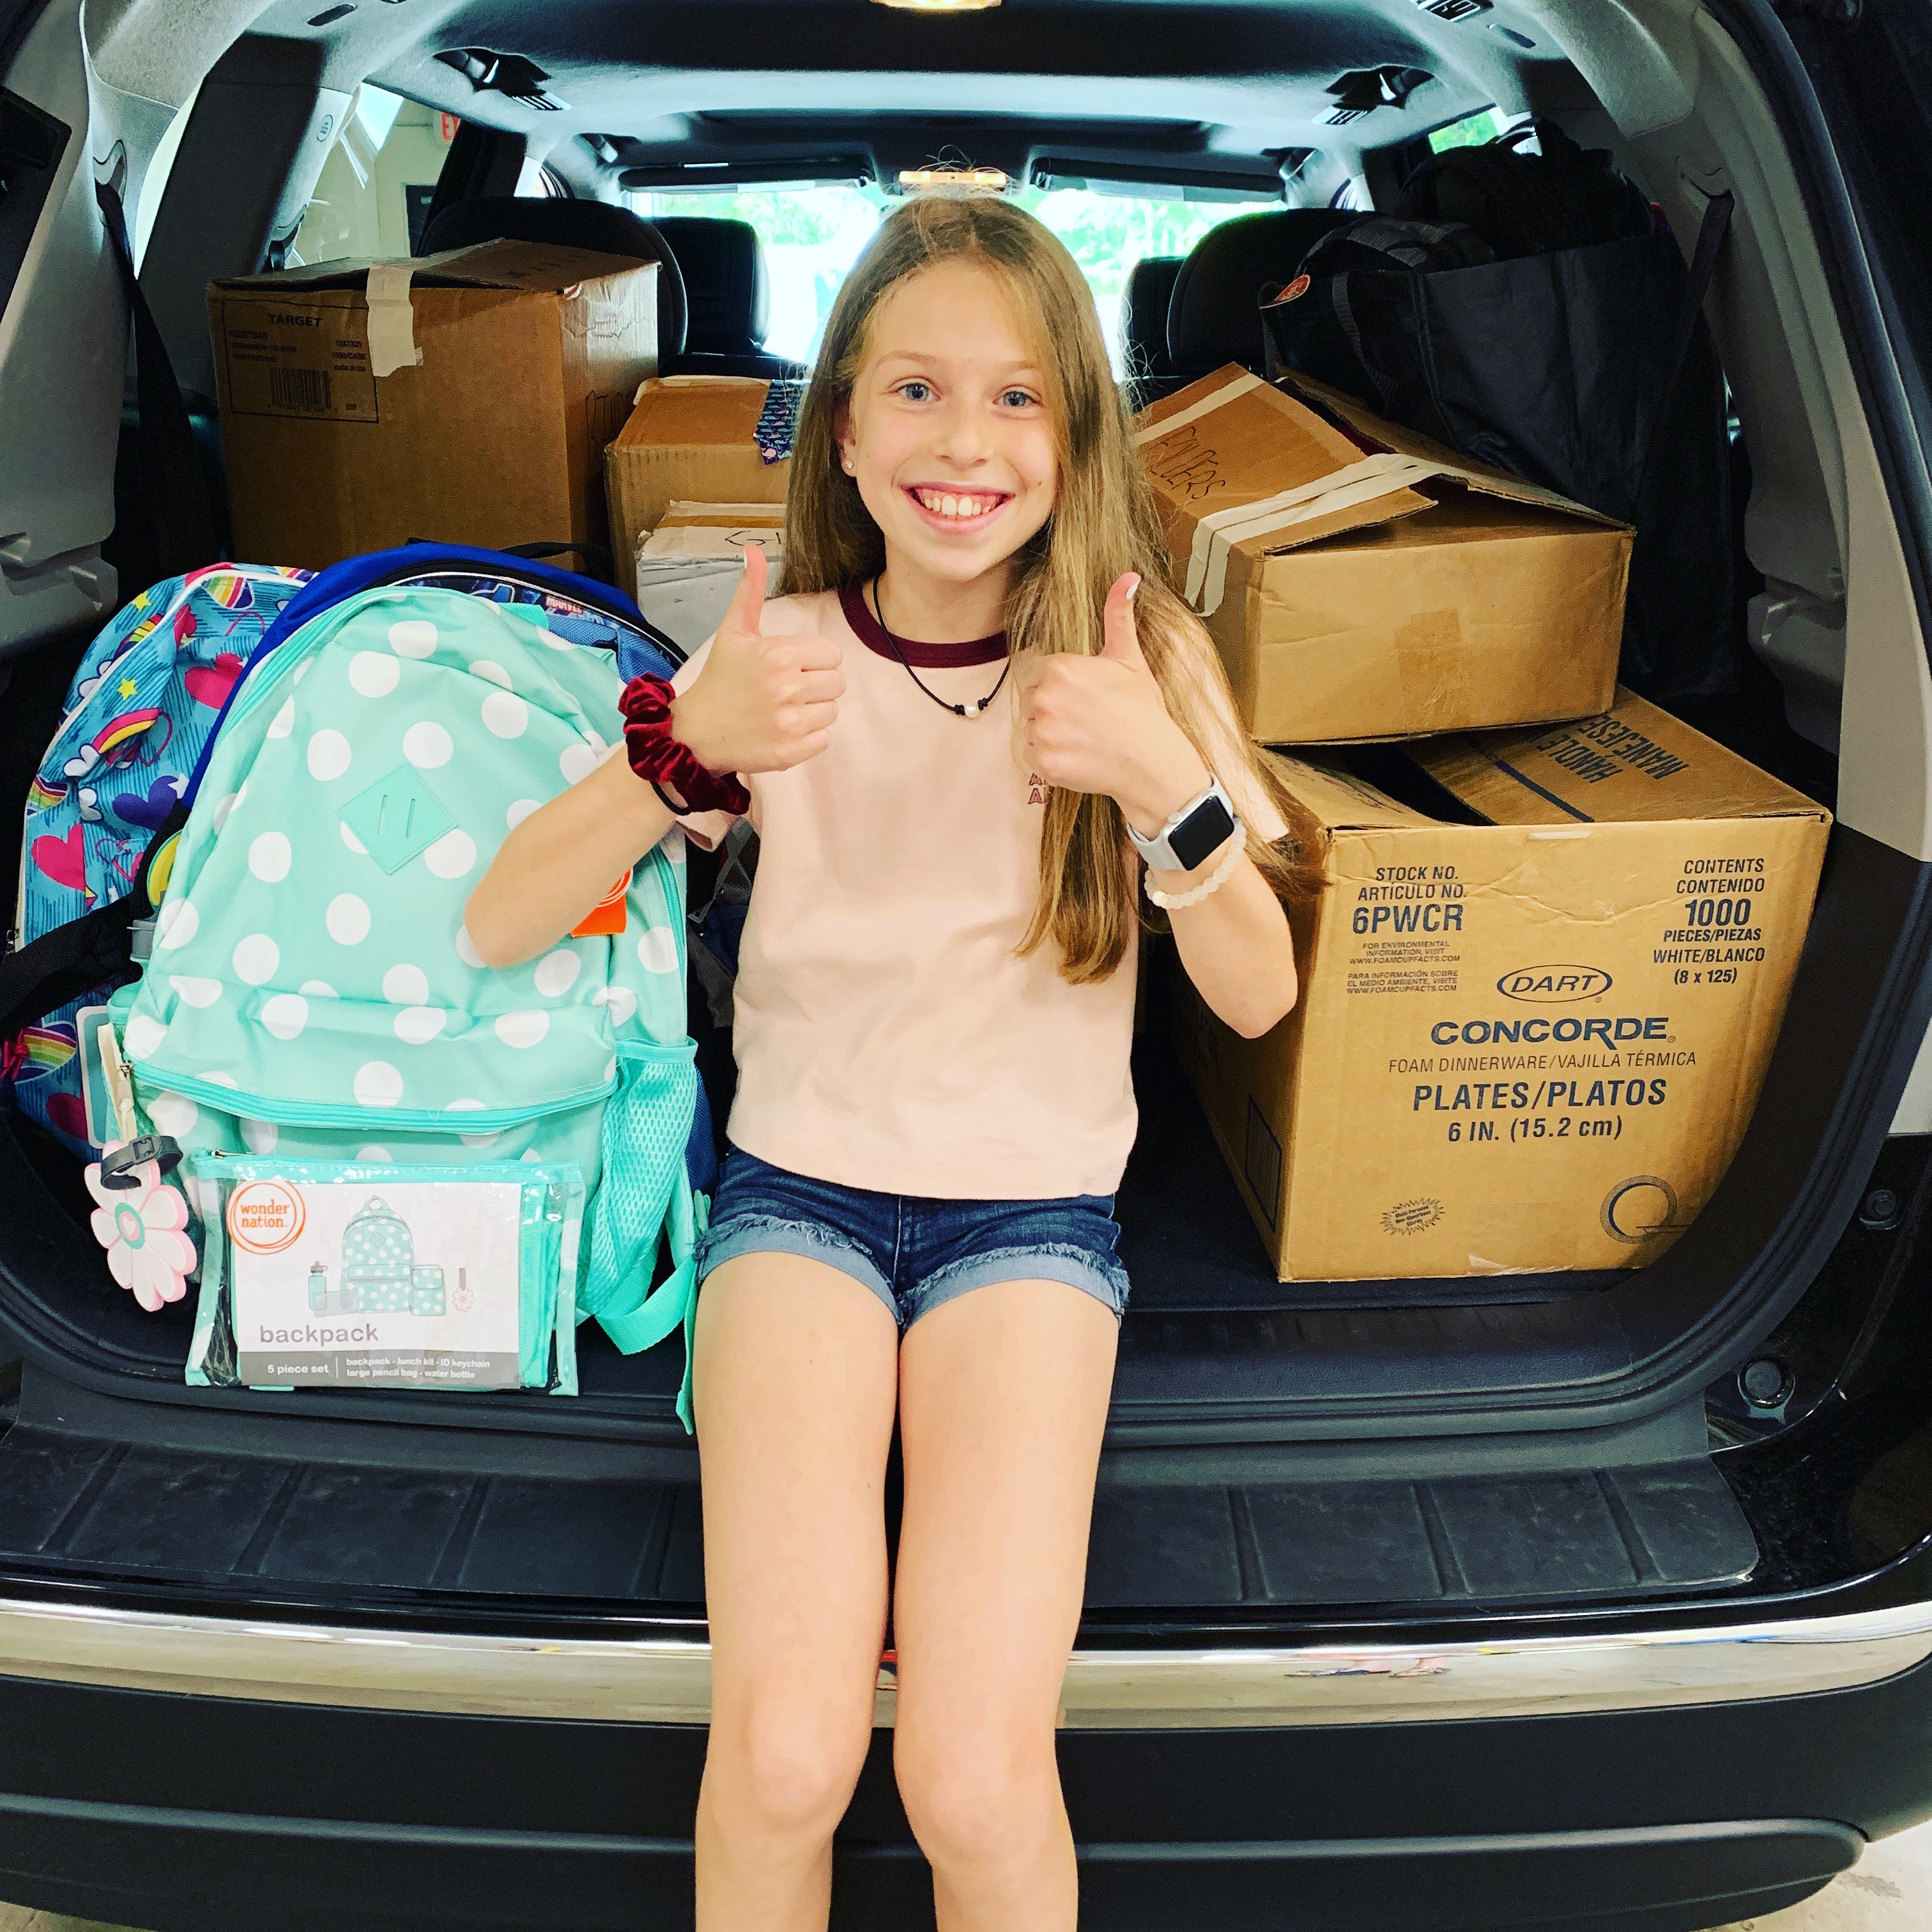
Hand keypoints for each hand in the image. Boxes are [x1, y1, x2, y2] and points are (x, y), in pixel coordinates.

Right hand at [670, 544, 844, 774]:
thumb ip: (751, 592)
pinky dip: (808, 737)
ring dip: (813, 711)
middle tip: (787, 689)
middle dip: (816, 684)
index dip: (814, 659)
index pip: (832, 654)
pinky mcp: (791, 752)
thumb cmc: (720, 679)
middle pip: (837, 683)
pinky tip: (783, 730)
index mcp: (778, 655)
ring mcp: (790, 723)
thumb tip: (753, 550)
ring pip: (832, 711)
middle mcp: (787, 688)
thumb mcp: (734, 632)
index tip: (791, 666)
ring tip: (784, 710)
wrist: (696, 733)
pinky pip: (824, 739)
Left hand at [1017, 573, 1209, 831]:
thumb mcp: (1130, 658)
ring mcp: (1042, 732)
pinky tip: (1078, 756)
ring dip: (1051, 734)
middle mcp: (1044, 697)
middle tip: (1087, 720)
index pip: (1040, 674)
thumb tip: (1128, 578)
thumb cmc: (1141, 709)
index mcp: (1059, 668)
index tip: (1086, 698)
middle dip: (1053, 709)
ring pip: (1032, 728)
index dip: (1062, 686)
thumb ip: (1118, 616)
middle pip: (1033, 700)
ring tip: (1084, 738)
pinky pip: (1033, 757)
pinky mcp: (1042, 762)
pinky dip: (1050, 760)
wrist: (1152, 761)